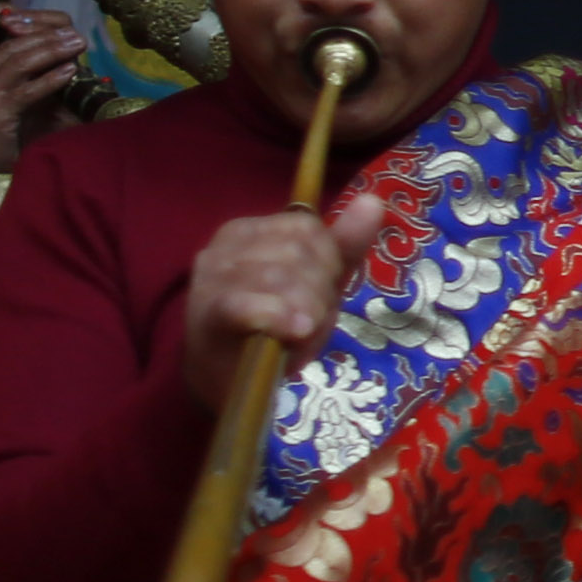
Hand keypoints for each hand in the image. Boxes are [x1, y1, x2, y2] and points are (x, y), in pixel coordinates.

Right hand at [0, 8, 90, 176]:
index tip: (58, 32)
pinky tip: (70, 71)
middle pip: (12, 47)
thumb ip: (3, 86)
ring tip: (76, 44)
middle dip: (46, 37)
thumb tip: (40, 68)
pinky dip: (52, 78)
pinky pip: (28, 90)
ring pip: (21, 61)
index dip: (32, 35)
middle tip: (73, 34)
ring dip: (53, 50)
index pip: (2, 45)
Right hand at [178, 190, 387, 403]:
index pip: (307, 227)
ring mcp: (213, 277)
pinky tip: (295, 332)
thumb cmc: (274, 328)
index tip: (321, 295)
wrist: (228, 379)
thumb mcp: (317, 285)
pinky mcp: (209, 311)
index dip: (329, 264)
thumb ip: (343, 246)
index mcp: (249, 230)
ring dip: (307, 316)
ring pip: (283, 279)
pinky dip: (280, 319)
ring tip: (298, 338)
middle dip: (320, 294)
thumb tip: (373, 202)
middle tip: (309, 324)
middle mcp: (225, 244)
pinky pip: (252, 305)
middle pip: (298, 252)